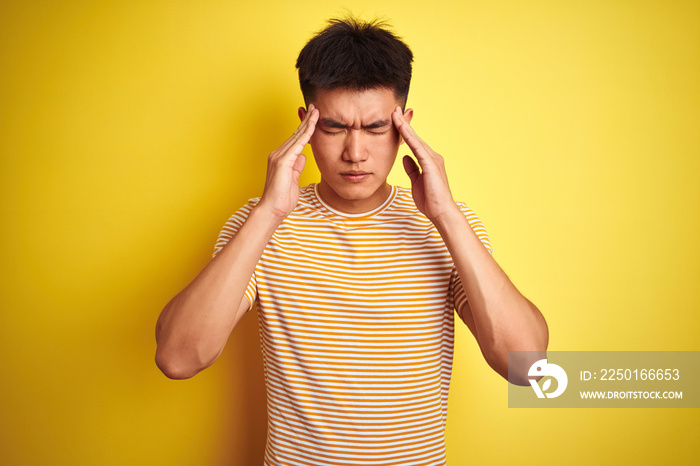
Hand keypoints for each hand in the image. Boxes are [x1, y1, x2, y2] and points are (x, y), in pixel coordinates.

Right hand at [258, 104, 318, 220]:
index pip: (295, 140)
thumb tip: (303, 157)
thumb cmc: (281, 198)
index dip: (304, 128)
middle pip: (296, 134)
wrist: (272, 209)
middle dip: (306, 120)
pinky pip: (297, 145)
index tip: (313, 118)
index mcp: (281, 158)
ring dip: (307, 123)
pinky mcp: (282, 162)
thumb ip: (297, 167)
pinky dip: (306, 134)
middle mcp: (278, 154)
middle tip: (315, 107)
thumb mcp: (293, 179)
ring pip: (297, 136)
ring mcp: (279, 157)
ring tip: (316, 111)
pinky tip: (313, 126)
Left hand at [392, 107, 458, 221]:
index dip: (404, 131)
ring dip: (404, 126)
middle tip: (394, 109)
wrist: (441, 212)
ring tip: (395, 114)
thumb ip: (412, 168)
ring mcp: (432, 159)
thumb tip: (405, 157)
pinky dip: (409, 137)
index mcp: (428, 161)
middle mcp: (432, 156)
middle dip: (403, 123)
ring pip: (415, 139)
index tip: (395, 120)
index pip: (414, 142)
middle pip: (414, 137)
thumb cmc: (430, 200)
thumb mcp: (416, 181)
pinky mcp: (431, 164)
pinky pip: (417, 147)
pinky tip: (401, 128)